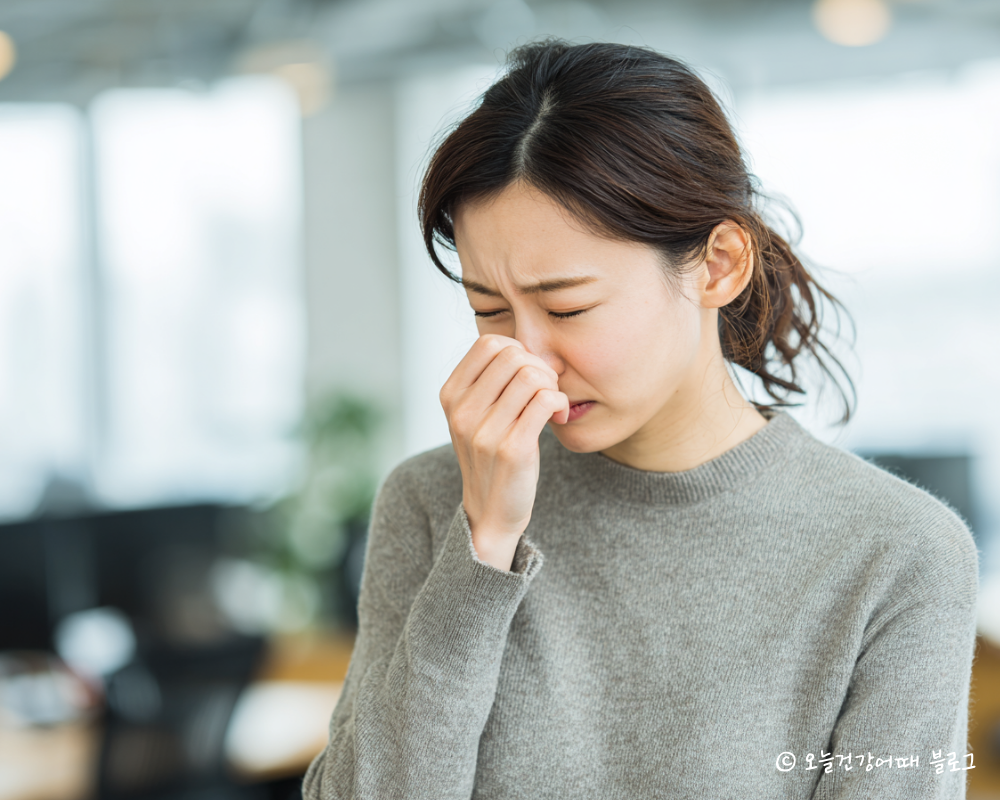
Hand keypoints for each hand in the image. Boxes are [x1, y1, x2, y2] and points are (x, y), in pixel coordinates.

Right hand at [440, 335, 569, 568]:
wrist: (490, 511)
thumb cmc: (492, 455)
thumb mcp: (477, 414)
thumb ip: (492, 379)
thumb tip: (529, 346)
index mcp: (451, 395)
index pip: (490, 343)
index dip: (519, 351)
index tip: (528, 376)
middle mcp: (462, 411)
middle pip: (514, 355)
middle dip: (540, 367)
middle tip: (547, 391)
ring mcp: (484, 431)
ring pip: (532, 375)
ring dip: (553, 386)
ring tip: (552, 406)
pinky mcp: (512, 449)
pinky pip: (546, 401)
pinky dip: (561, 404)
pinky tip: (559, 419)